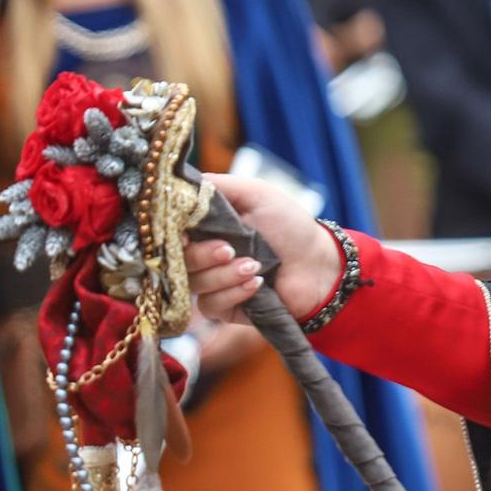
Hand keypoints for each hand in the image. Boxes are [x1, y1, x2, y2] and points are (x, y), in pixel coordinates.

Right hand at [185, 173, 340, 324]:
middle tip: (229, 249)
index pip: (171, 231)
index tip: (184, 233)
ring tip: (255, 266)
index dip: (172, 234)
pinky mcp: (222, 307)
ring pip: (193, 283)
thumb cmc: (290, 226)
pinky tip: (257, 284)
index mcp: (206, 226)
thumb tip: (176, 183)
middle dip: (201, 255)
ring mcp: (211, 281)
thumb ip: (218, 186)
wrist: (319, 264)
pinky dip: (233, 293)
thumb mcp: (257, 194)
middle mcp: (202, 253)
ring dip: (224, 275)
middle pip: (175, 259)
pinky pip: (210, 304)